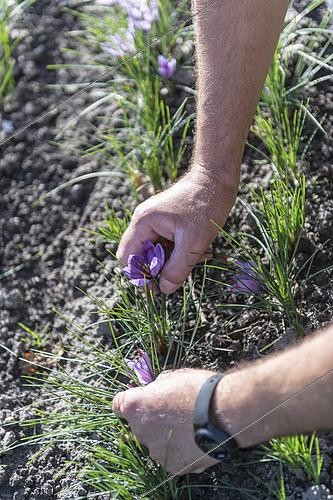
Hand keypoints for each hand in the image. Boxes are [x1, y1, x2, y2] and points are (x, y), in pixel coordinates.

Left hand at [112, 368, 219, 474]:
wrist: (226, 413)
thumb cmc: (199, 389)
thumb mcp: (173, 376)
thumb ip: (157, 387)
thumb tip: (155, 392)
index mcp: (135, 405)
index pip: (118, 404)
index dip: (131, 400)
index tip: (142, 399)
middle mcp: (139, 430)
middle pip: (138, 425)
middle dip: (151, 419)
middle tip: (173, 411)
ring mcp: (155, 451)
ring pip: (155, 442)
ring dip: (165, 436)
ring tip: (189, 427)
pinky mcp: (172, 466)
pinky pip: (171, 456)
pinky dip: (179, 450)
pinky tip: (195, 439)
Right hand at [116, 167, 236, 293]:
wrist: (217, 178)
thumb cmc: (205, 205)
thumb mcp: (193, 243)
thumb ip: (176, 269)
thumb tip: (165, 290)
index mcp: (143, 224)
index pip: (127, 258)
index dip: (139, 276)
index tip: (157, 288)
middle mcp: (144, 222)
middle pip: (141, 257)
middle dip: (160, 269)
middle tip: (180, 276)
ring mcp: (156, 222)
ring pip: (157, 252)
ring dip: (175, 261)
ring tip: (198, 258)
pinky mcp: (168, 222)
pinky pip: (168, 244)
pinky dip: (182, 252)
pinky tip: (201, 252)